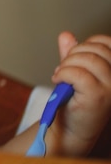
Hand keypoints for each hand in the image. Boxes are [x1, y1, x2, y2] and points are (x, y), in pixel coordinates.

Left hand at [49, 31, 110, 155]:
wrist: (69, 128)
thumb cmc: (74, 101)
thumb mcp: (75, 72)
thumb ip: (72, 54)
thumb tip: (66, 35)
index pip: (106, 42)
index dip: (86, 44)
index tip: (74, 57)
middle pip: (95, 49)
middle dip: (73, 55)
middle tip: (64, 69)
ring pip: (87, 59)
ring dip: (67, 65)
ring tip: (61, 76)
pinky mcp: (99, 96)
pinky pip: (78, 74)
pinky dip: (63, 74)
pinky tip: (59, 80)